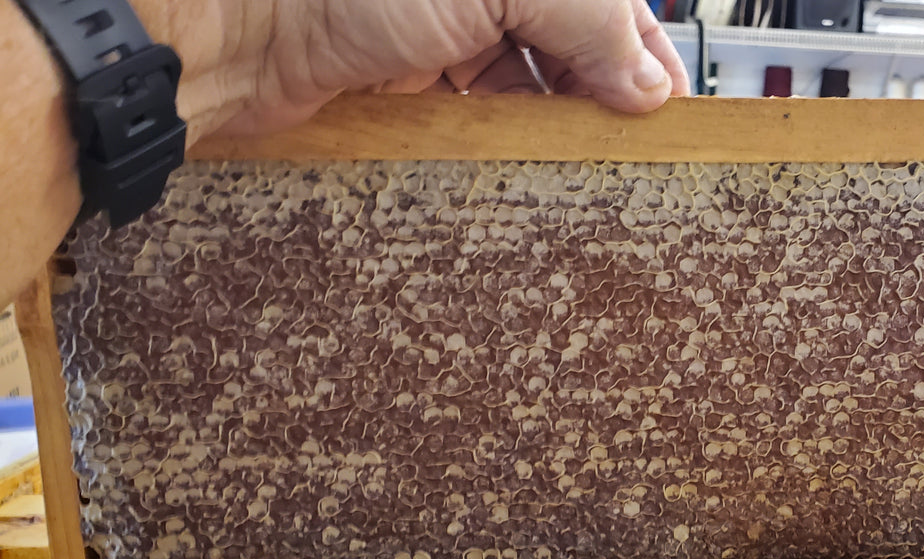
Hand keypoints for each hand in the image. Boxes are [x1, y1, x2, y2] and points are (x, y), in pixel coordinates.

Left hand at [134, 0, 690, 139]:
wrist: (241, 29)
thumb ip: (591, 22)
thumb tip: (646, 80)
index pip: (606, 0)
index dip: (643, 47)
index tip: (664, 102)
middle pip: (572, 39)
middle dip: (602, 89)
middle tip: (624, 141)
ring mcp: (447, 24)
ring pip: (528, 79)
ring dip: (555, 120)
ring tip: (580, 159)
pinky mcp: (414, 75)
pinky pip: (479, 112)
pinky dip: (505, 134)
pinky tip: (523, 158)